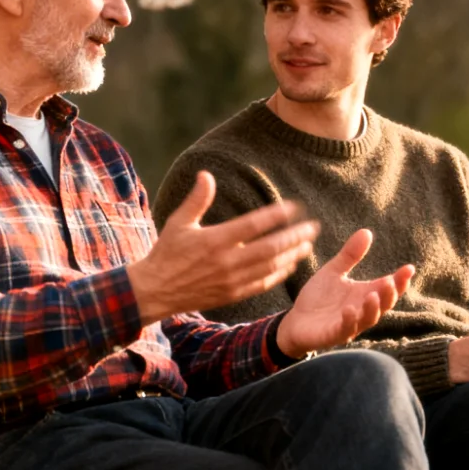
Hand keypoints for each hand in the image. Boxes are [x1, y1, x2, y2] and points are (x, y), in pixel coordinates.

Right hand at [131, 171, 318, 323]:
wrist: (155, 290)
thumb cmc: (167, 252)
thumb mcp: (178, 222)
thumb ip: (196, 199)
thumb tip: (205, 174)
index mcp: (215, 240)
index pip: (254, 225)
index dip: (277, 215)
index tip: (295, 207)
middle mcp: (226, 261)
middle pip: (270, 247)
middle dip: (294, 237)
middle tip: (313, 228)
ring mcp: (231, 280)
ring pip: (270, 267)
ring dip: (292, 255)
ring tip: (307, 245)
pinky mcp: (232, 295)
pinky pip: (262, 284)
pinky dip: (279, 275)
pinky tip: (290, 265)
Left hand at [278, 229, 414, 354]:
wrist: (295, 321)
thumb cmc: (318, 298)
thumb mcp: (333, 272)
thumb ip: (350, 255)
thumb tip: (367, 232)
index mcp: (364, 294)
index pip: (388, 288)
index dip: (400, 280)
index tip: (409, 268)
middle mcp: (362, 310)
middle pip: (383, 304)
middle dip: (390, 294)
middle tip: (392, 282)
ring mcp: (350, 324)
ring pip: (368, 319)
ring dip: (373, 308)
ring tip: (373, 295)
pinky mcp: (334, 334)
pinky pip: (346, 329)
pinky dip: (350, 321)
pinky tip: (349, 310)